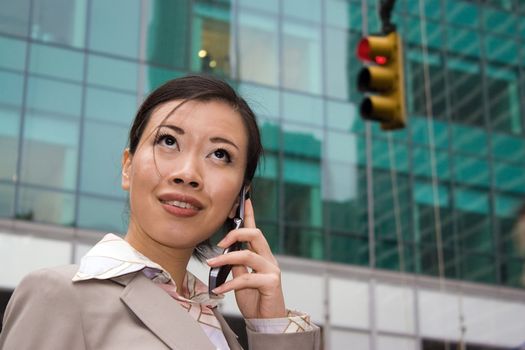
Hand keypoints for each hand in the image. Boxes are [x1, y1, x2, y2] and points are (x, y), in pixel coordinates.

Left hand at [206, 198, 285, 318]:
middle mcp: (268, 259)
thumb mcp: (242, 280)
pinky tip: (219, 289)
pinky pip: (247, 278)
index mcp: (261, 255)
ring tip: (211, 265)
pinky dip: (229, 283)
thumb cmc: (255, 299)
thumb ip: (236, 266)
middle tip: (219, 244)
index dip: (250, 215)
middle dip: (236, 233)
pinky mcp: (271, 282)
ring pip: (248, 255)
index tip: (245, 200)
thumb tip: (224, 254)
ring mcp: (272, 270)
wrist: (267, 321)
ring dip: (226, 259)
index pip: (255, 231)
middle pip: (256, 235)